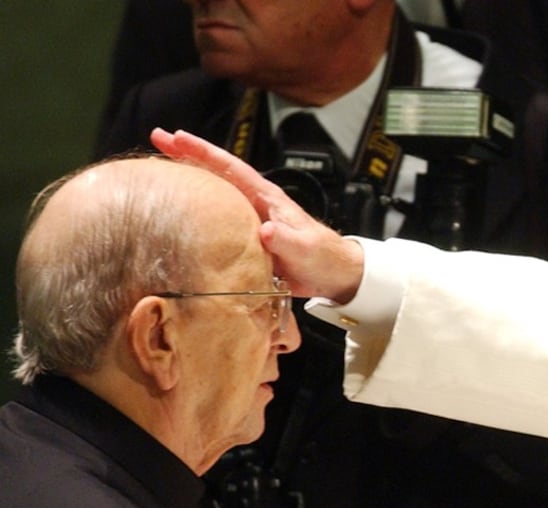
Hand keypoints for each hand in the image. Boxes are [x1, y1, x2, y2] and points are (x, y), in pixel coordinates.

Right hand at [149, 128, 365, 302]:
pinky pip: (215, 219)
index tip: (177, 136)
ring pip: (213, 193)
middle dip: (188, 154)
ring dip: (189, 180)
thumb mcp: (305, 248)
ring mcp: (250, 219)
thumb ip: (286, 239)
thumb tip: (265, 229)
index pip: (231, 167)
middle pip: (216, 172)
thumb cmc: (324, 257)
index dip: (204, 151)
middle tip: (157, 137)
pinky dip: (196, 212)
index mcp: (267, 198)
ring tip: (158, 169)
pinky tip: (177, 213)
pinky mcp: (247, 237)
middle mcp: (256, 203)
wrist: (335, 275)